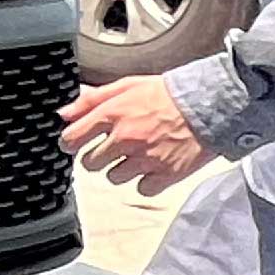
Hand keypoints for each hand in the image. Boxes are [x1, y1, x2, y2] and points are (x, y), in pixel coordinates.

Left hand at [59, 75, 208, 193]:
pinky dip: (145, 181)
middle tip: (110, 149)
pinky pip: (141, 189)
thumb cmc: (168, 93)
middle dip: (96, 157)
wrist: (210, 105)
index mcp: (113, 114)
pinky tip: (151, 167)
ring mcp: (145, 159)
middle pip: (90, 163)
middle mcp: (125, 138)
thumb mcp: (127, 85)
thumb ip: (92, 100)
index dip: (70, 142)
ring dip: (120, 169)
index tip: (74, 143)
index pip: (72, 137)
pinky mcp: (166, 175)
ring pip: (113, 177)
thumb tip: (64, 113)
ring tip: (136, 155)